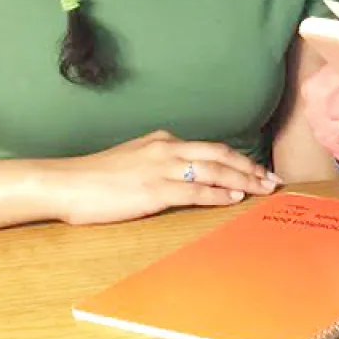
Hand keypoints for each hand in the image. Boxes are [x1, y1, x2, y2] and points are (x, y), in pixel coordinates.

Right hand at [43, 131, 279, 224]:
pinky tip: (234, 198)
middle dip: (250, 167)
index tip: (258, 169)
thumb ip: (159, 160)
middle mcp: (166, 149)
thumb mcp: (133, 157)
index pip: (210, 147)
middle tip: (272, 179)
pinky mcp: (153, 191)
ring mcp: (161, 169)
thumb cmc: (96, 176)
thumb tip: (182, 170)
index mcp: (162, 140)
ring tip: (262, 188)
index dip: (238, 158)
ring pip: (213, 171)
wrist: (66, 183)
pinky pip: (195, 191)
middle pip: (220, 154)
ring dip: (242, 180)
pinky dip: (218, 194)